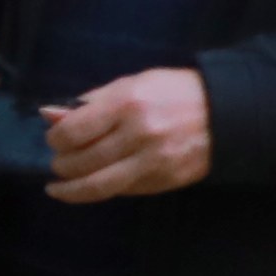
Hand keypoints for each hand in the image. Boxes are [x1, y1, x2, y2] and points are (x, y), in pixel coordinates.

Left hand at [41, 67, 214, 200]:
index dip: (56, 139)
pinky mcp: (166, 180)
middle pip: (82, 162)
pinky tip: (92, 184)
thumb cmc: (172, 92)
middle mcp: (140, 133)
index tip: (55, 139)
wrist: (227, 113)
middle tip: (59, 162)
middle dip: (61, 165)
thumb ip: (89, 102)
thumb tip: (48, 115)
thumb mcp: (131, 84)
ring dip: (71, 189)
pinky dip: (101, 190)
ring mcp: (154, 161)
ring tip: (60, 186)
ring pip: (98, 186)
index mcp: (128, 103)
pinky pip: (122, 191)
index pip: (73, 131)